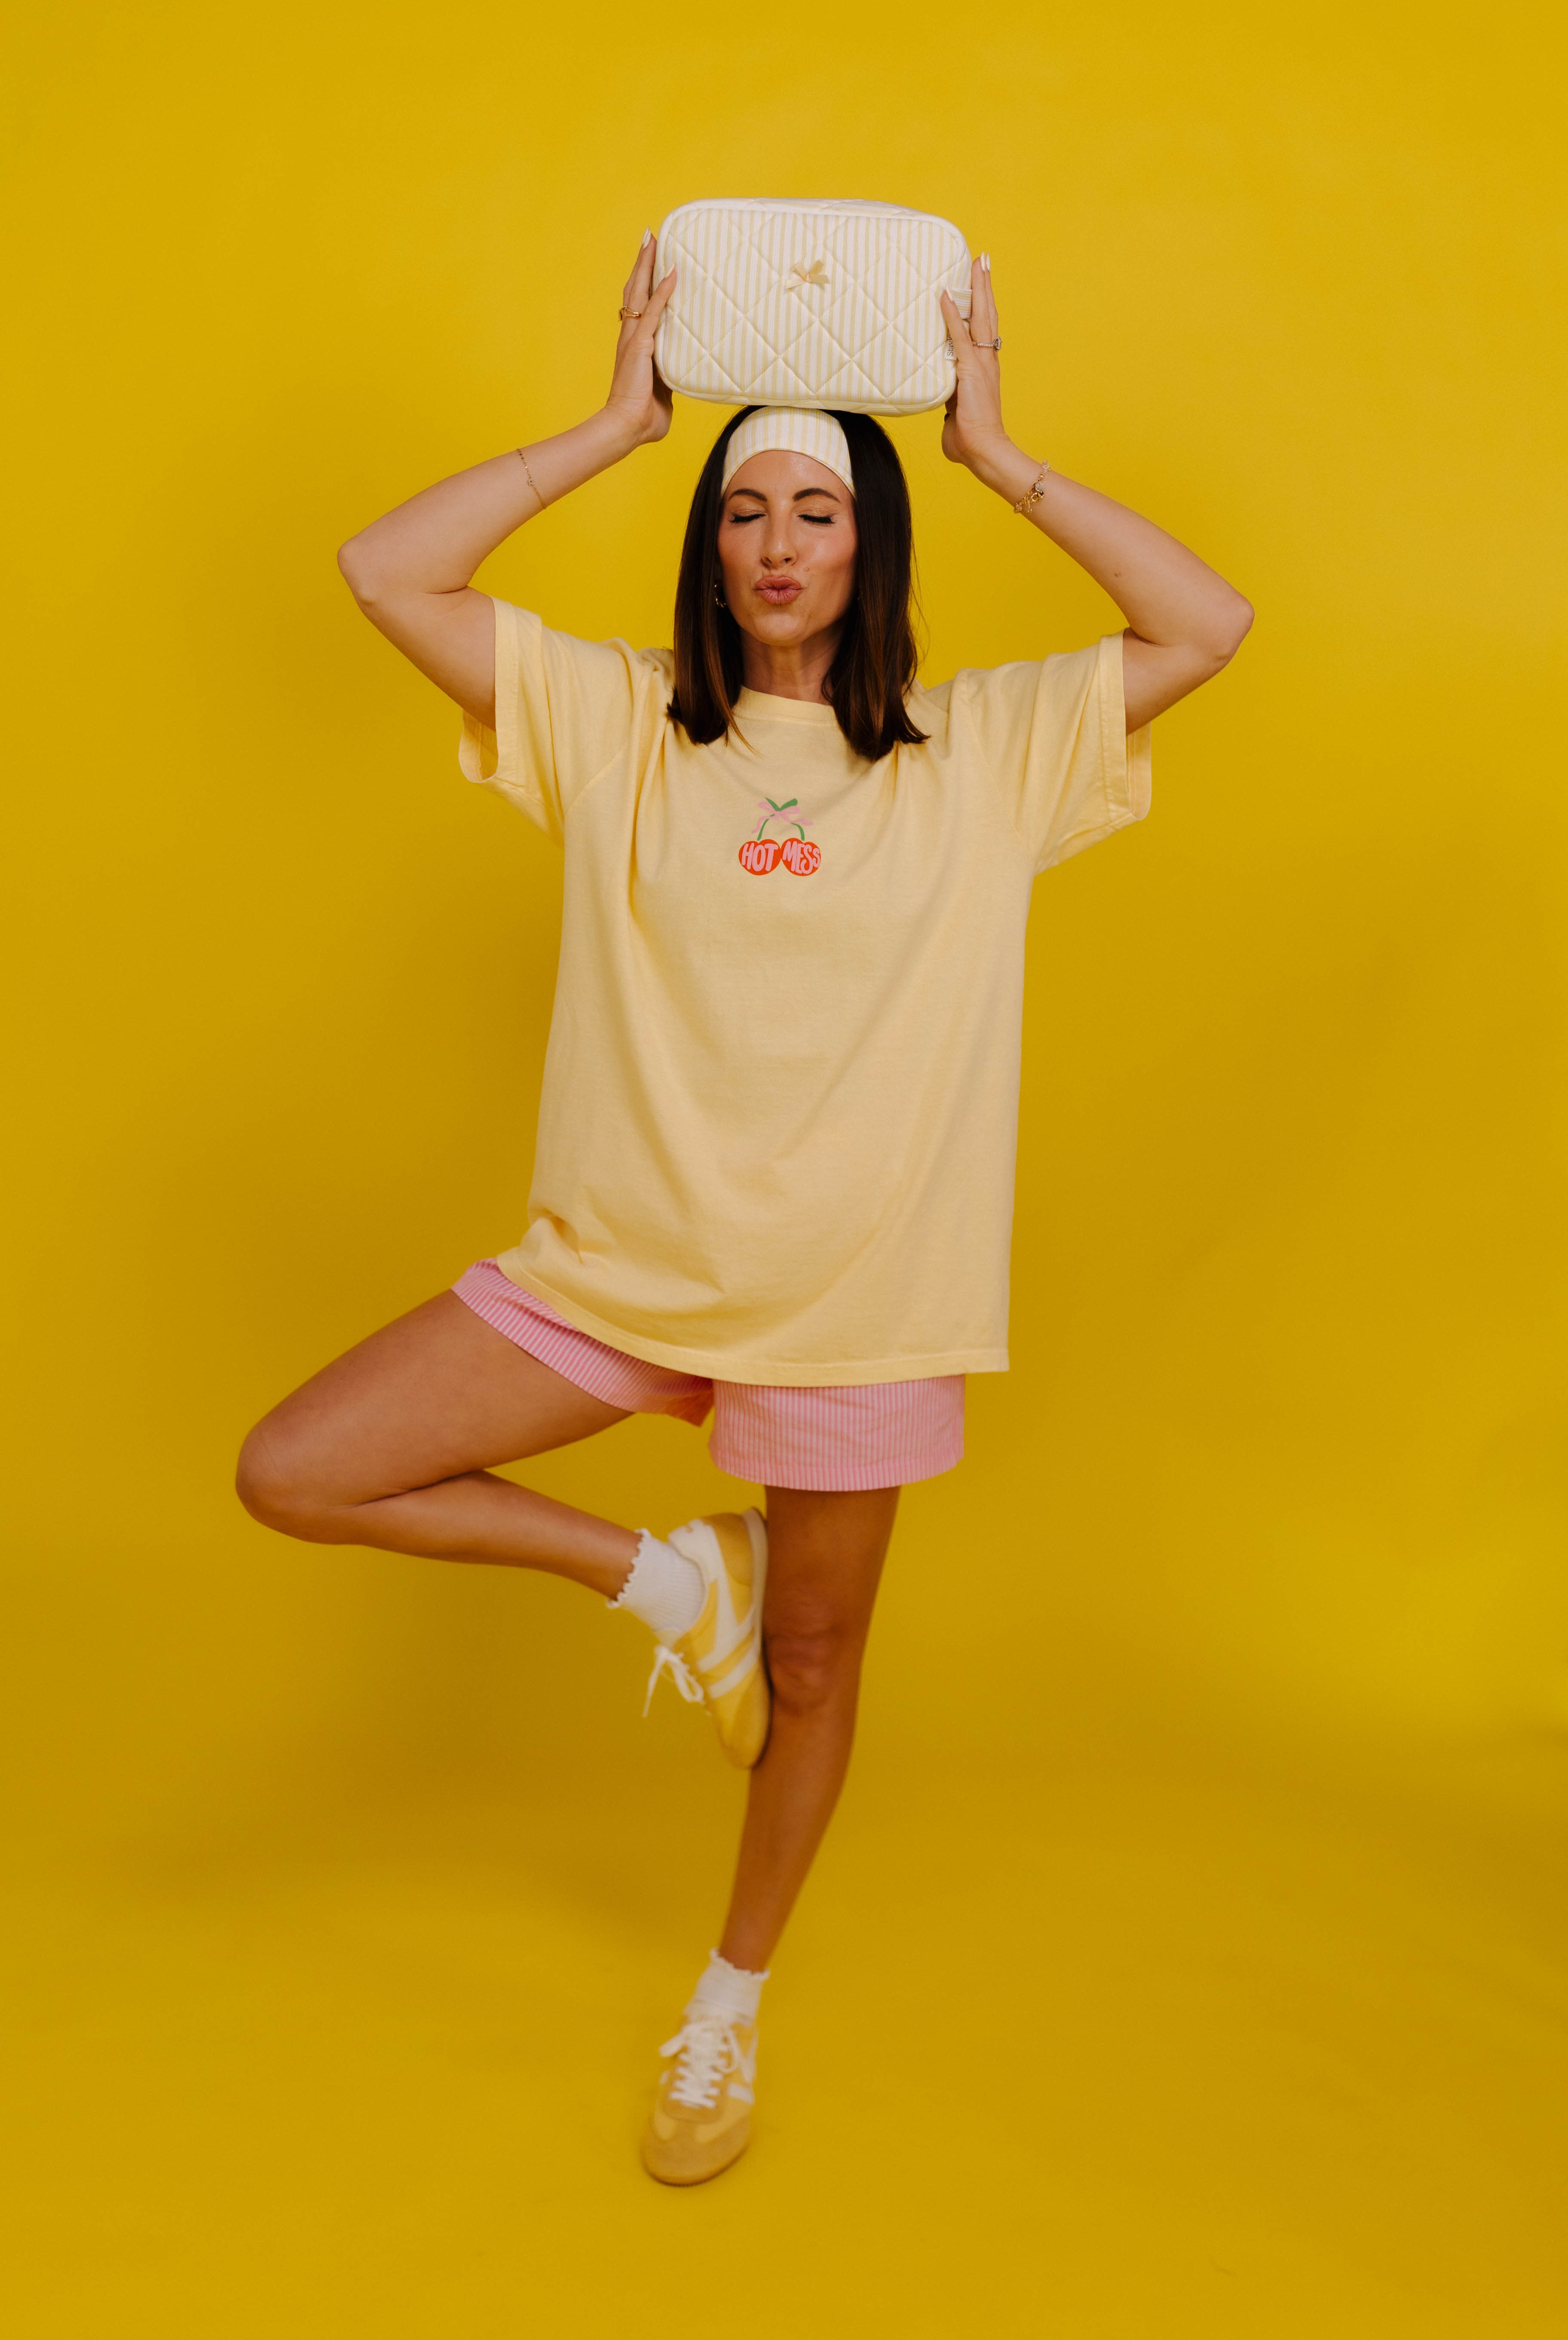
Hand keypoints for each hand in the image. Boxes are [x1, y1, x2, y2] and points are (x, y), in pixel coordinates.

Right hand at [603, 234, 676, 449]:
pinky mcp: (640, 345)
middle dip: (642, 262)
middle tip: (650, 236)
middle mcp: (631, 336)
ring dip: (647, 264)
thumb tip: (680, 379)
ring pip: (640, 292)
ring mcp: (634, 338)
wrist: (627, 427)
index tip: (651, 259)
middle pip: (635, 289)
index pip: (639, 305)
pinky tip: (672, 272)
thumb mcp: (663, 392)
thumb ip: (669, 379)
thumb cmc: (644, 418)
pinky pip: (654, 312)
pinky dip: (663, 291)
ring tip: (653, 239)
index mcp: (635, 345)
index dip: (644, 281)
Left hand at [939, 257, 1008, 470]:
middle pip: (986, 314)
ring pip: (979, 317)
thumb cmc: (969, 439)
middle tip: (983, 259)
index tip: (980, 282)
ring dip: (977, 288)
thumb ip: (948, 403)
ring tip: (977, 262)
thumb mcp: (954, 414)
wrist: (983, 450)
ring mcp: (980, 363)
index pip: (982, 329)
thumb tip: (942, 408)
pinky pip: (958, 336)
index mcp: (983, 368)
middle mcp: (986, 360)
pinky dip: (950, 314)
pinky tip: (944, 293)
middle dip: (984, 285)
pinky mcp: (970, 370)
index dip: (981, 305)